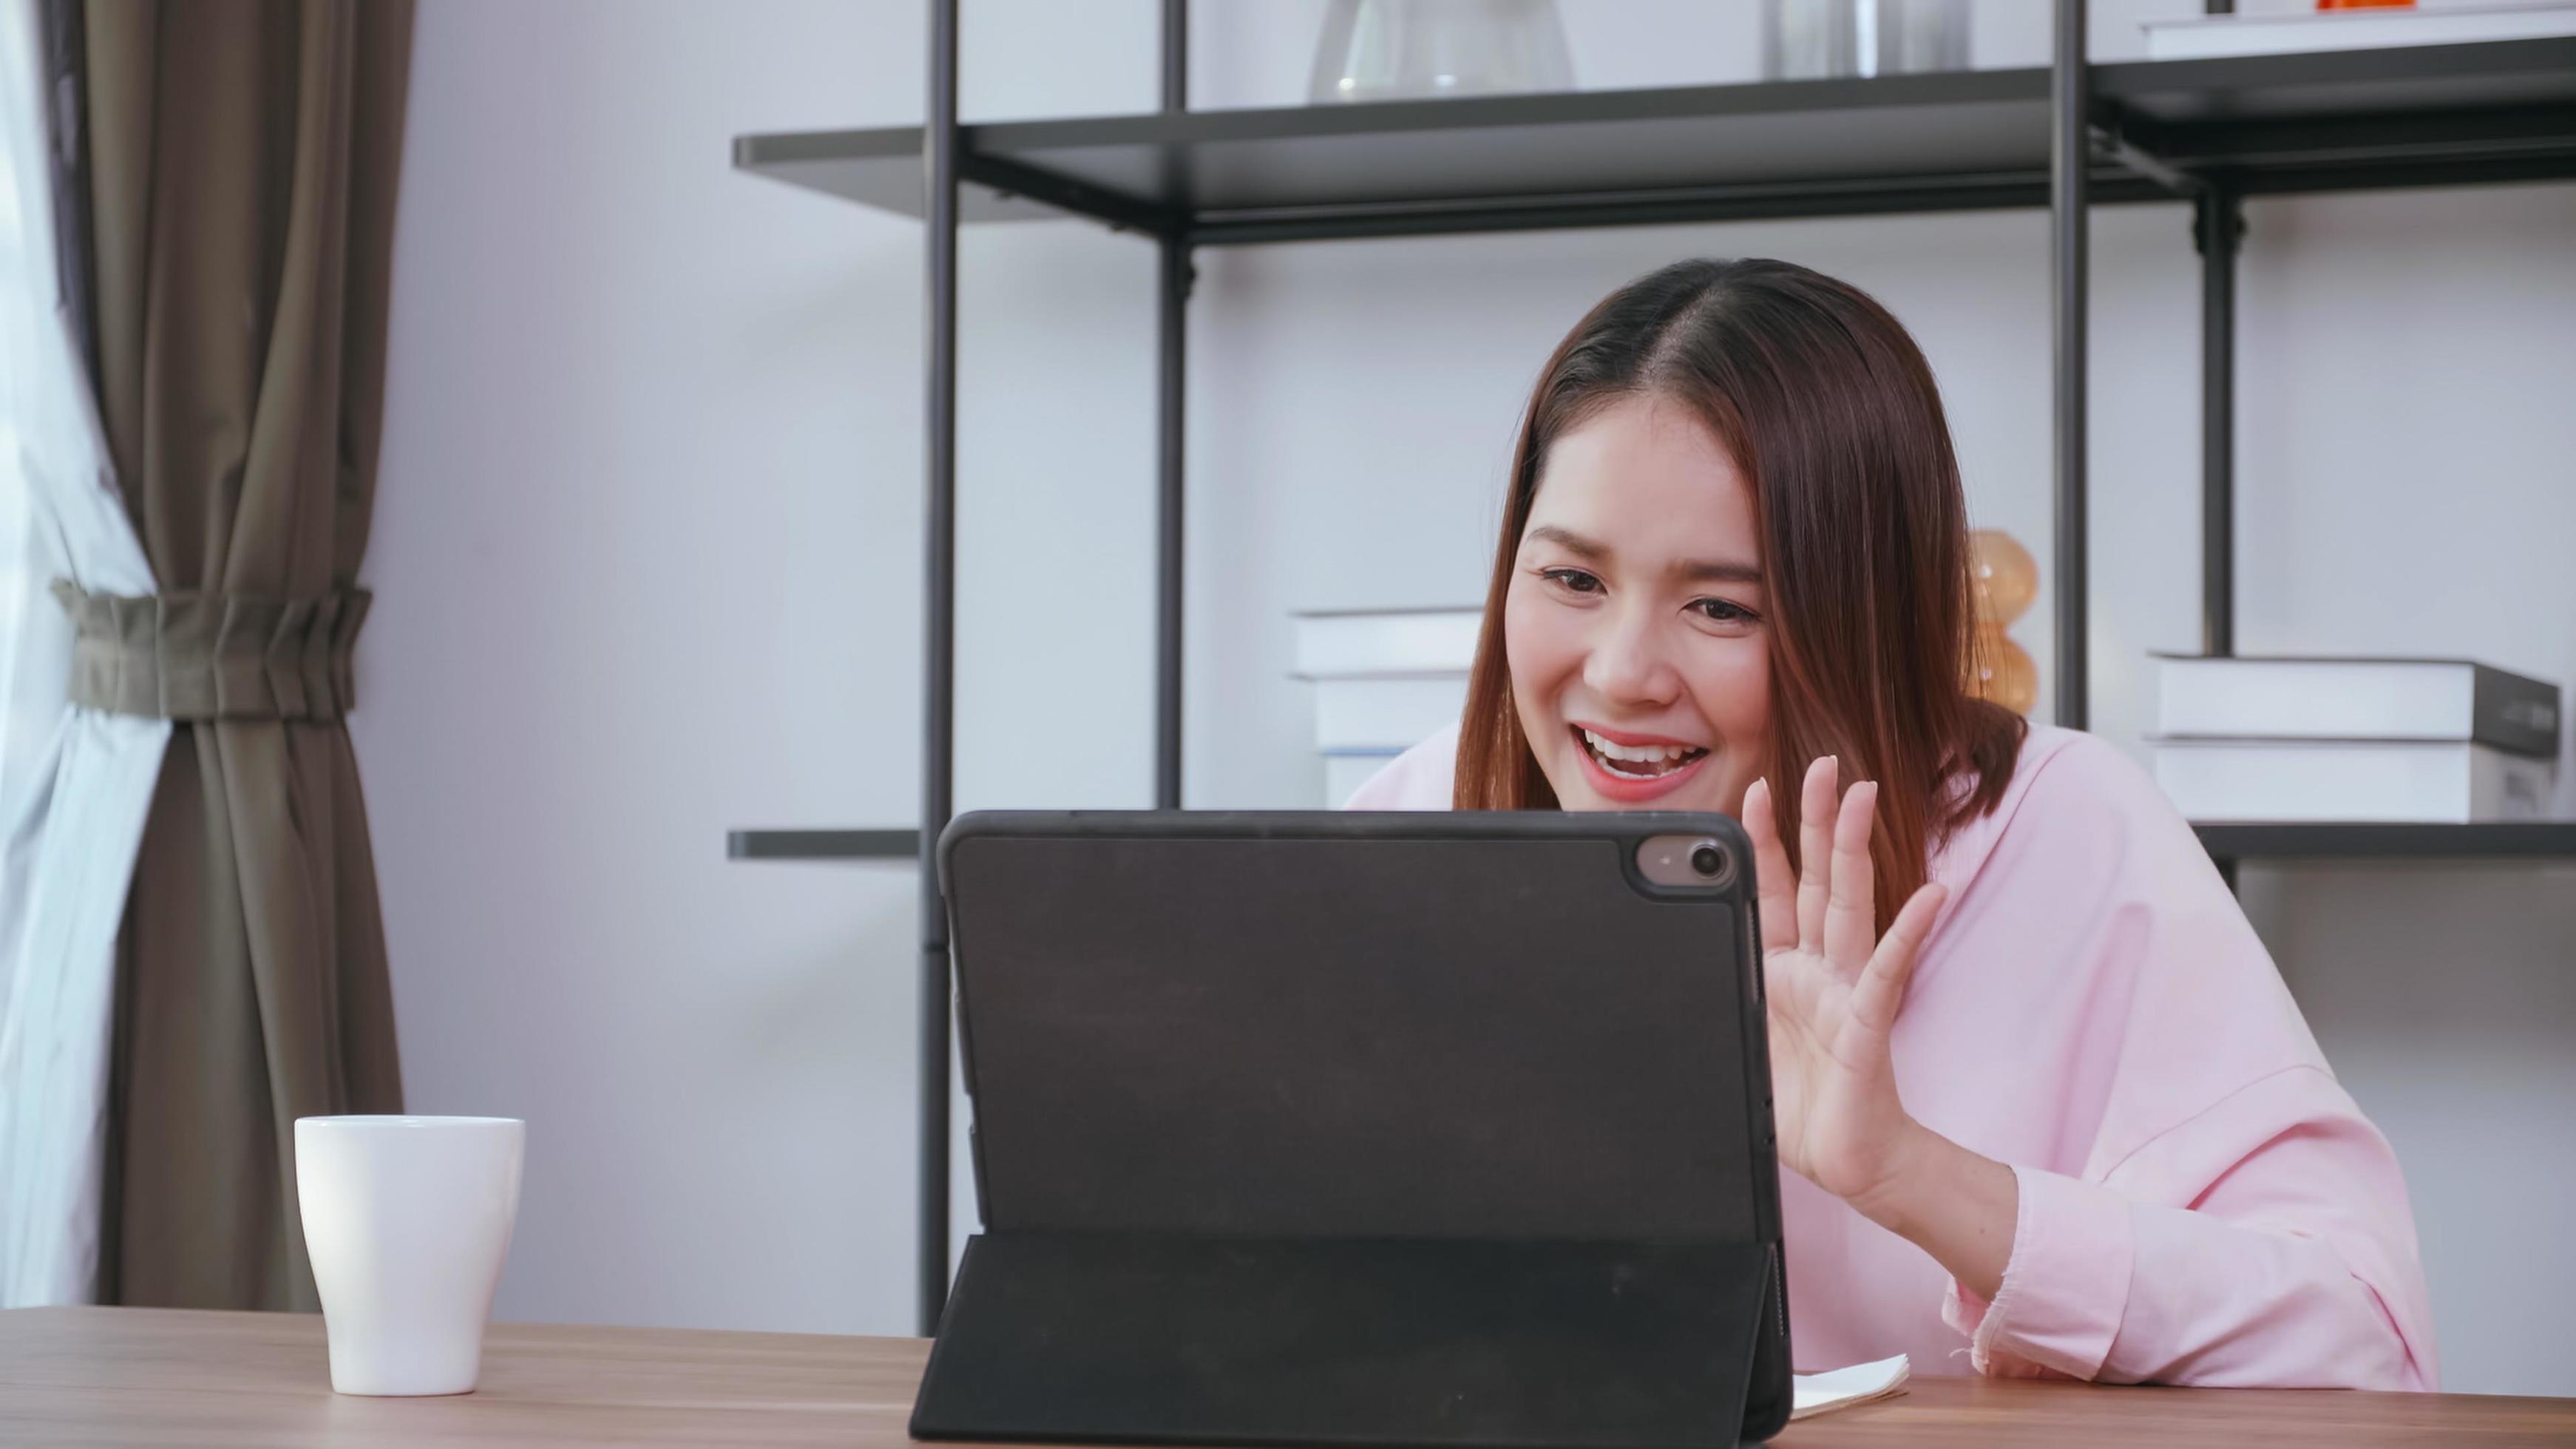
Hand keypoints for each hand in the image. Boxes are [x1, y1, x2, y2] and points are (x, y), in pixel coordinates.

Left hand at [1742, 756, 1947, 1215]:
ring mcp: (1846, 992)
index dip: (1764, 842)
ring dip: (1853, 849)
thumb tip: (1656, 990)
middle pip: (1818, 881)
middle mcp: (1819, 970)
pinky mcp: (1867, 1025)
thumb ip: (1718, 1009)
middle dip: (1815, 822)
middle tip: (1822, 765)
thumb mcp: (1738, 1046)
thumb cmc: (1800, 1110)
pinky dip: (1908, 932)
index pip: (1774, 892)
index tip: (1755, 790)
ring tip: (1863, 795)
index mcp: (1783, 972)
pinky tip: (1930, 894)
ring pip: (1850, 905)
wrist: (1849, 1164)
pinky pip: (1888, 972)